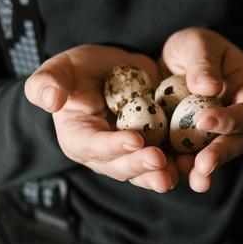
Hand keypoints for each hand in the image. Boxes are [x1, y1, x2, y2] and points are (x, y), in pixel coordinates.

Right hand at [24, 45, 176, 192]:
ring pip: (144, 171)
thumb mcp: (60, 68)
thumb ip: (47, 83)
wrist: (112, 69)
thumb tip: (49, 100)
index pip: (93, 146)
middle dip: (140, 165)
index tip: (135, 140)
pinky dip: (180, 164)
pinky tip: (194, 163)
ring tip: (177, 173)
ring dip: (161, 174)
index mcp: (78, 138)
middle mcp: (103, 154)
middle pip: (120, 165)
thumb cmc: (80, 69)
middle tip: (159, 160)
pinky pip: (167, 161)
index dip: (114, 146)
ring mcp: (130, 155)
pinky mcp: (153, 148)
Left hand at [161, 27, 242, 192]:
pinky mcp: (190, 144)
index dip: (231, 120)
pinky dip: (176, 167)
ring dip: (200, 169)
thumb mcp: (198, 43)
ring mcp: (214, 135)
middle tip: (203, 165)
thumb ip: (203, 62)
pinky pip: (186, 158)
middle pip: (235, 142)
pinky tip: (164, 176)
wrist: (178, 60)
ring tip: (190, 178)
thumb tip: (208, 88)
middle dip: (219, 155)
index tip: (205, 122)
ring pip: (212, 156)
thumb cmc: (196, 46)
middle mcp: (235, 119)